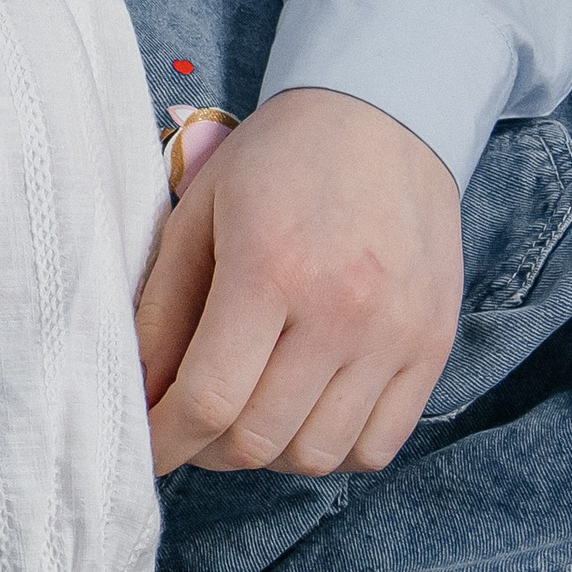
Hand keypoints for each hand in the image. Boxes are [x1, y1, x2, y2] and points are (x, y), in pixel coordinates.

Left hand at [136, 85, 462, 479]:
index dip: (167, 441)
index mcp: (270, 269)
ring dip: (270, 453)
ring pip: (319, 454)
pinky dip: (333, 449)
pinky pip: (378, 445)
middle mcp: (340, 311)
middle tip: (190, 423)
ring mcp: (395, 335)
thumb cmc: (278, 161)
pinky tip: (305, 413)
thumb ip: (163, 307)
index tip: (147, 450)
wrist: (384, 117)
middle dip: (209, 449)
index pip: (210, 399)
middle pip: (261, 438)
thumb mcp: (199, 212)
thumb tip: (137, 391)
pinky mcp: (433, 346)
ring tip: (247, 414)